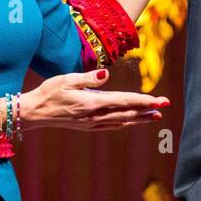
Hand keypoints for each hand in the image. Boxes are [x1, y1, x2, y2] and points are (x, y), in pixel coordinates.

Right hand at [20, 68, 169, 131]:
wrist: (34, 113)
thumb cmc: (49, 92)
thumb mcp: (66, 80)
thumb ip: (87, 78)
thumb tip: (105, 74)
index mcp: (92, 103)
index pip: (124, 101)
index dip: (143, 101)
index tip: (158, 100)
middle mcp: (95, 116)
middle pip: (128, 113)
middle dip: (148, 109)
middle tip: (166, 105)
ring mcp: (92, 123)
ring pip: (123, 121)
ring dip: (140, 118)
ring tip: (156, 116)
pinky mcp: (88, 126)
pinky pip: (113, 126)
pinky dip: (126, 123)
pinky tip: (133, 122)